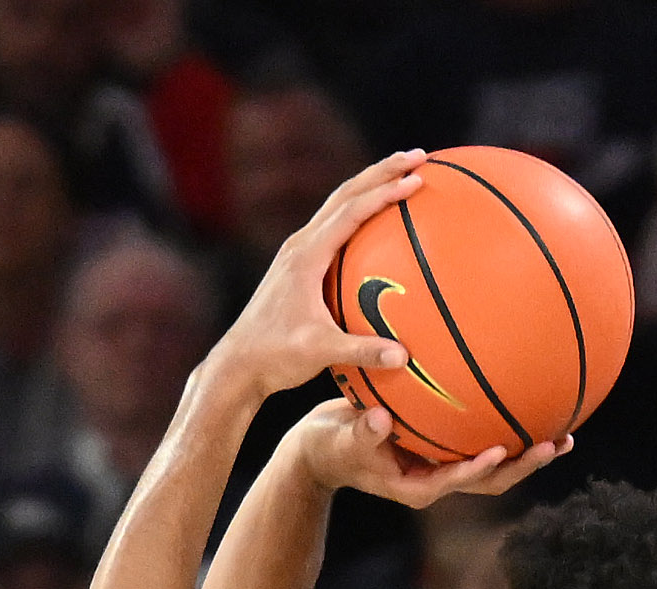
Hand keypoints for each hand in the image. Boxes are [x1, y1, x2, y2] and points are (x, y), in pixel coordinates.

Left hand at [209, 151, 427, 401]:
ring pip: (337, 206)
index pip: (350, 212)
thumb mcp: (319, 353)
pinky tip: (380, 220)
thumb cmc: (275, 356)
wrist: (238, 364)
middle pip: (345, 194)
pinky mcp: (298, 265)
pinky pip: (334, 227)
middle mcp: (300, 246)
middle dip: (382, 171)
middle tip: (418, 157)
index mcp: (305, 257)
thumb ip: (361, 352)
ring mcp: (297, 253)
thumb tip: (404, 356)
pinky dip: (360, 212)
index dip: (385, 193)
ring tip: (403, 174)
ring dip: (370, 186)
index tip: (417, 179)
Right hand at [292, 399, 563, 505]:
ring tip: (564, 438)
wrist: (327, 450)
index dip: (478, 469)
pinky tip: (536, 412)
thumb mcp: (340, 440)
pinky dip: (512, 435)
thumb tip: (378, 418)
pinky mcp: (447, 455)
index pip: (455, 480)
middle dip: (524, 466)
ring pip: (496, 469)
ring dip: (530, 456)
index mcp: (416, 487)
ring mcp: (445, 470)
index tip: (501, 450)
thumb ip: (361, 433)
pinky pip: (486, 445)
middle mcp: (438, 482)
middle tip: (555, 445)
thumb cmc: (331, 445)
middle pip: (490, 481)